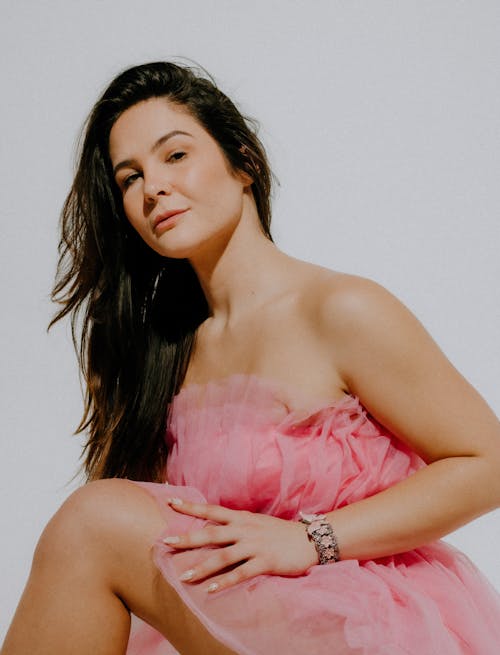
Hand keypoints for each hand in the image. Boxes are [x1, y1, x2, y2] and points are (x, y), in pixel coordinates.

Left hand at [163, 497, 317, 592]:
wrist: (309, 540)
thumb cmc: (280, 532)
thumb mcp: (256, 522)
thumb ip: (236, 524)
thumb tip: (214, 526)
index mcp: (241, 518)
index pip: (211, 510)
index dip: (191, 506)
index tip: (171, 502)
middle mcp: (245, 530)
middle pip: (211, 533)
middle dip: (188, 538)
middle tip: (166, 542)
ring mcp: (255, 546)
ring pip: (223, 556)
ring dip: (202, 566)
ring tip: (183, 576)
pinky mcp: (265, 562)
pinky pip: (241, 573)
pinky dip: (225, 582)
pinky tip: (211, 590)